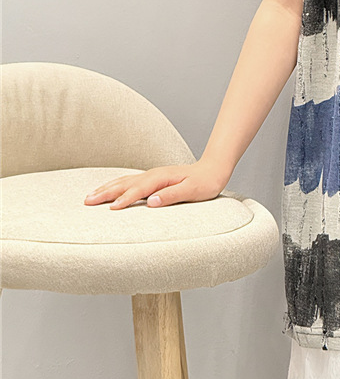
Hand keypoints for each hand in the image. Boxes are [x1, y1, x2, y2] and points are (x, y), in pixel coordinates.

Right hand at [83, 160, 226, 208]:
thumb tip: (151, 202)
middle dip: (105, 192)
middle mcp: (153, 175)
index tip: (111, 208)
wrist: (213, 170)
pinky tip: (108, 190)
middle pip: (125, 183)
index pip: (139, 190)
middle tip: (87, 201)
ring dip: (106, 188)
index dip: (125, 199)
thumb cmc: (205, 183)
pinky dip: (115, 186)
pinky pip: (129, 182)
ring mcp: (152, 176)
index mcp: (161, 178)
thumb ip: (172, 196)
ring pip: (124, 181)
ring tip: (90, 196)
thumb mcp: (192, 191)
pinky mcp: (152, 179)